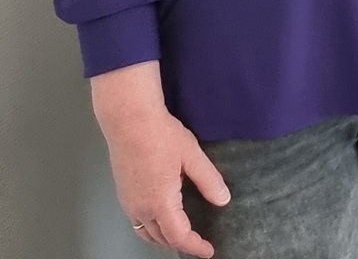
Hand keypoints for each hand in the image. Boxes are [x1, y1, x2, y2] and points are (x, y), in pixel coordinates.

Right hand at [90, 62, 227, 257]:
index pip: (179, 236)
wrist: (129, 121)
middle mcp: (140, 208)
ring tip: (182, 236)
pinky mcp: (122, 194)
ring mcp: (128, 202)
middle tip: (199, 244)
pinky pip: (136, 221)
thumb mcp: (192, 156)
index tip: (209, 251)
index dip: (195, 246)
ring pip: (145, 232)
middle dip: (180, 244)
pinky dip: (151, 228)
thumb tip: (223, 200)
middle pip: (161, 238)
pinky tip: (162, 218)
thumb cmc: (161, 135)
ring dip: (164, 239)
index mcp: (160, 202)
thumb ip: (209, 181)